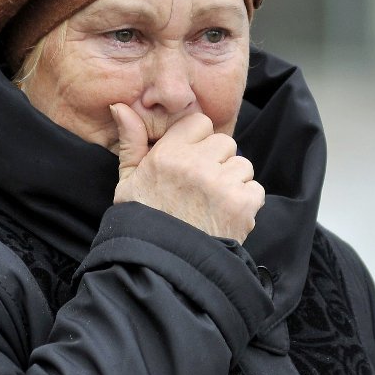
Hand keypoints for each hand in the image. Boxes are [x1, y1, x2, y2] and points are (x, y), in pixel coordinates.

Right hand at [110, 103, 264, 242]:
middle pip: (225, 143)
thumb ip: (131, 141)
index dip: (198, 140)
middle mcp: (196, 165)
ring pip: (243, 165)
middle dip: (217, 161)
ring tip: (212, 204)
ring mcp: (221, 185)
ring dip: (232, 182)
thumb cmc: (143, 222)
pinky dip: (244, 203)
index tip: (190, 160)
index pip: (200, 122)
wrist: (162, 268)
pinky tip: (223, 217)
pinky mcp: (242, 205)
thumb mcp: (128, 181)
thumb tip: (120, 106)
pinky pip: (254, 190)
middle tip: (201, 187)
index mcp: (168, 154)